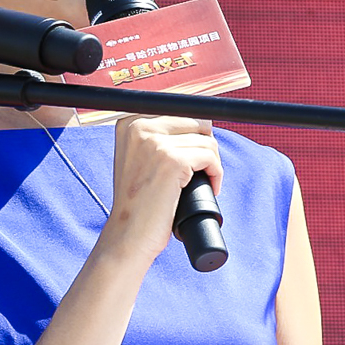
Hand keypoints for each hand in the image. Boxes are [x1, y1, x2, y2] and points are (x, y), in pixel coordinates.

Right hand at [100, 115, 220, 265]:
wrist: (128, 234)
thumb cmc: (137, 201)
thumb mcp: (138, 158)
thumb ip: (157, 135)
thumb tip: (200, 123)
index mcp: (129, 122)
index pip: (179, 110)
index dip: (193, 133)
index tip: (195, 154)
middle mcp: (138, 126)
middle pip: (195, 121)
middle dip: (204, 145)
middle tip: (201, 170)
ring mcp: (154, 142)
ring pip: (206, 140)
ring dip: (212, 162)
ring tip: (202, 181)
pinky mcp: (172, 160)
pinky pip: (210, 157)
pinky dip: (216, 173)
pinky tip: (209, 186)